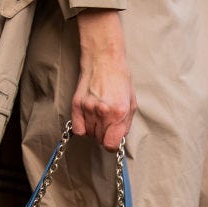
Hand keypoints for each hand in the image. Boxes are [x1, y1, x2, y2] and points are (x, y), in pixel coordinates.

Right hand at [72, 10, 136, 151]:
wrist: (104, 59)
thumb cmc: (120, 80)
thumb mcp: (131, 103)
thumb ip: (125, 125)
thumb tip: (117, 140)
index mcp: (119, 113)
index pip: (111, 145)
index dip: (112, 144)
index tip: (112, 139)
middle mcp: (103, 112)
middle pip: (100, 140)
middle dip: (104, 134)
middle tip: (107, 120)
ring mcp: (88, 108)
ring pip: (89, 134)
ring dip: (94, 129)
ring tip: (98, 115)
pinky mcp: (76, 105)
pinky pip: (78, 129)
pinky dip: (82, 127)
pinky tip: (88, 118)